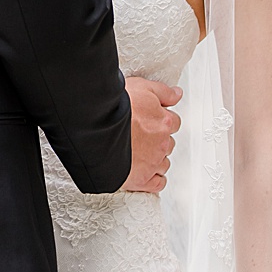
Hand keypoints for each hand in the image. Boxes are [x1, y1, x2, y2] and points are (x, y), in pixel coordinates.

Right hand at [123, 74, 180, 193]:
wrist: (94, 129)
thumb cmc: (113, 109)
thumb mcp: (141, 87)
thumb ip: (163, 92)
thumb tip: (177, 94)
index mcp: (163, 122)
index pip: (173, 122)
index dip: (161, 120)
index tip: (151, 120)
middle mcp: (161, 144)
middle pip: (168, 143)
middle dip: (157, 140)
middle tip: (140, 135)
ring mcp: (152, 163)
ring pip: (163, 163)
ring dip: (155, 159)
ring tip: (138, 153)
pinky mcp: (142, 179)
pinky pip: (157, 183)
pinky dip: (153, 179)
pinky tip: (145, 172)